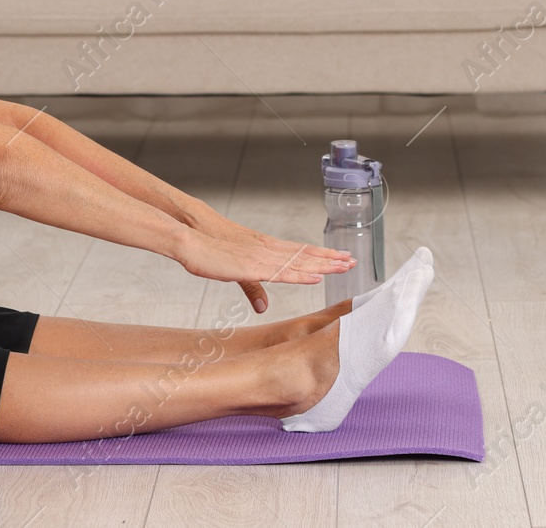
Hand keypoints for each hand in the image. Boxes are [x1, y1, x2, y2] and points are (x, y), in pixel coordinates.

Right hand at [172, 223, 352, 310]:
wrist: (192, 241)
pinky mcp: (253, 265)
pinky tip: (317, 275)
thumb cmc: (211, 253)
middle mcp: (269, 250)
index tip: (340, 258)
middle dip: (330, 258)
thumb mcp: (236, 272)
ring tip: (344, 265)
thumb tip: (264, 305)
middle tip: (353, 260)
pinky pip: (282, 271)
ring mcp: (262, 256)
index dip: (321, 256)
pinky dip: (301, 273)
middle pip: (306, 254)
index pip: (300, 253)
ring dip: (324, 263)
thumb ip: (252, 287)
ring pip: (300, 261)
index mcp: (266, 250)